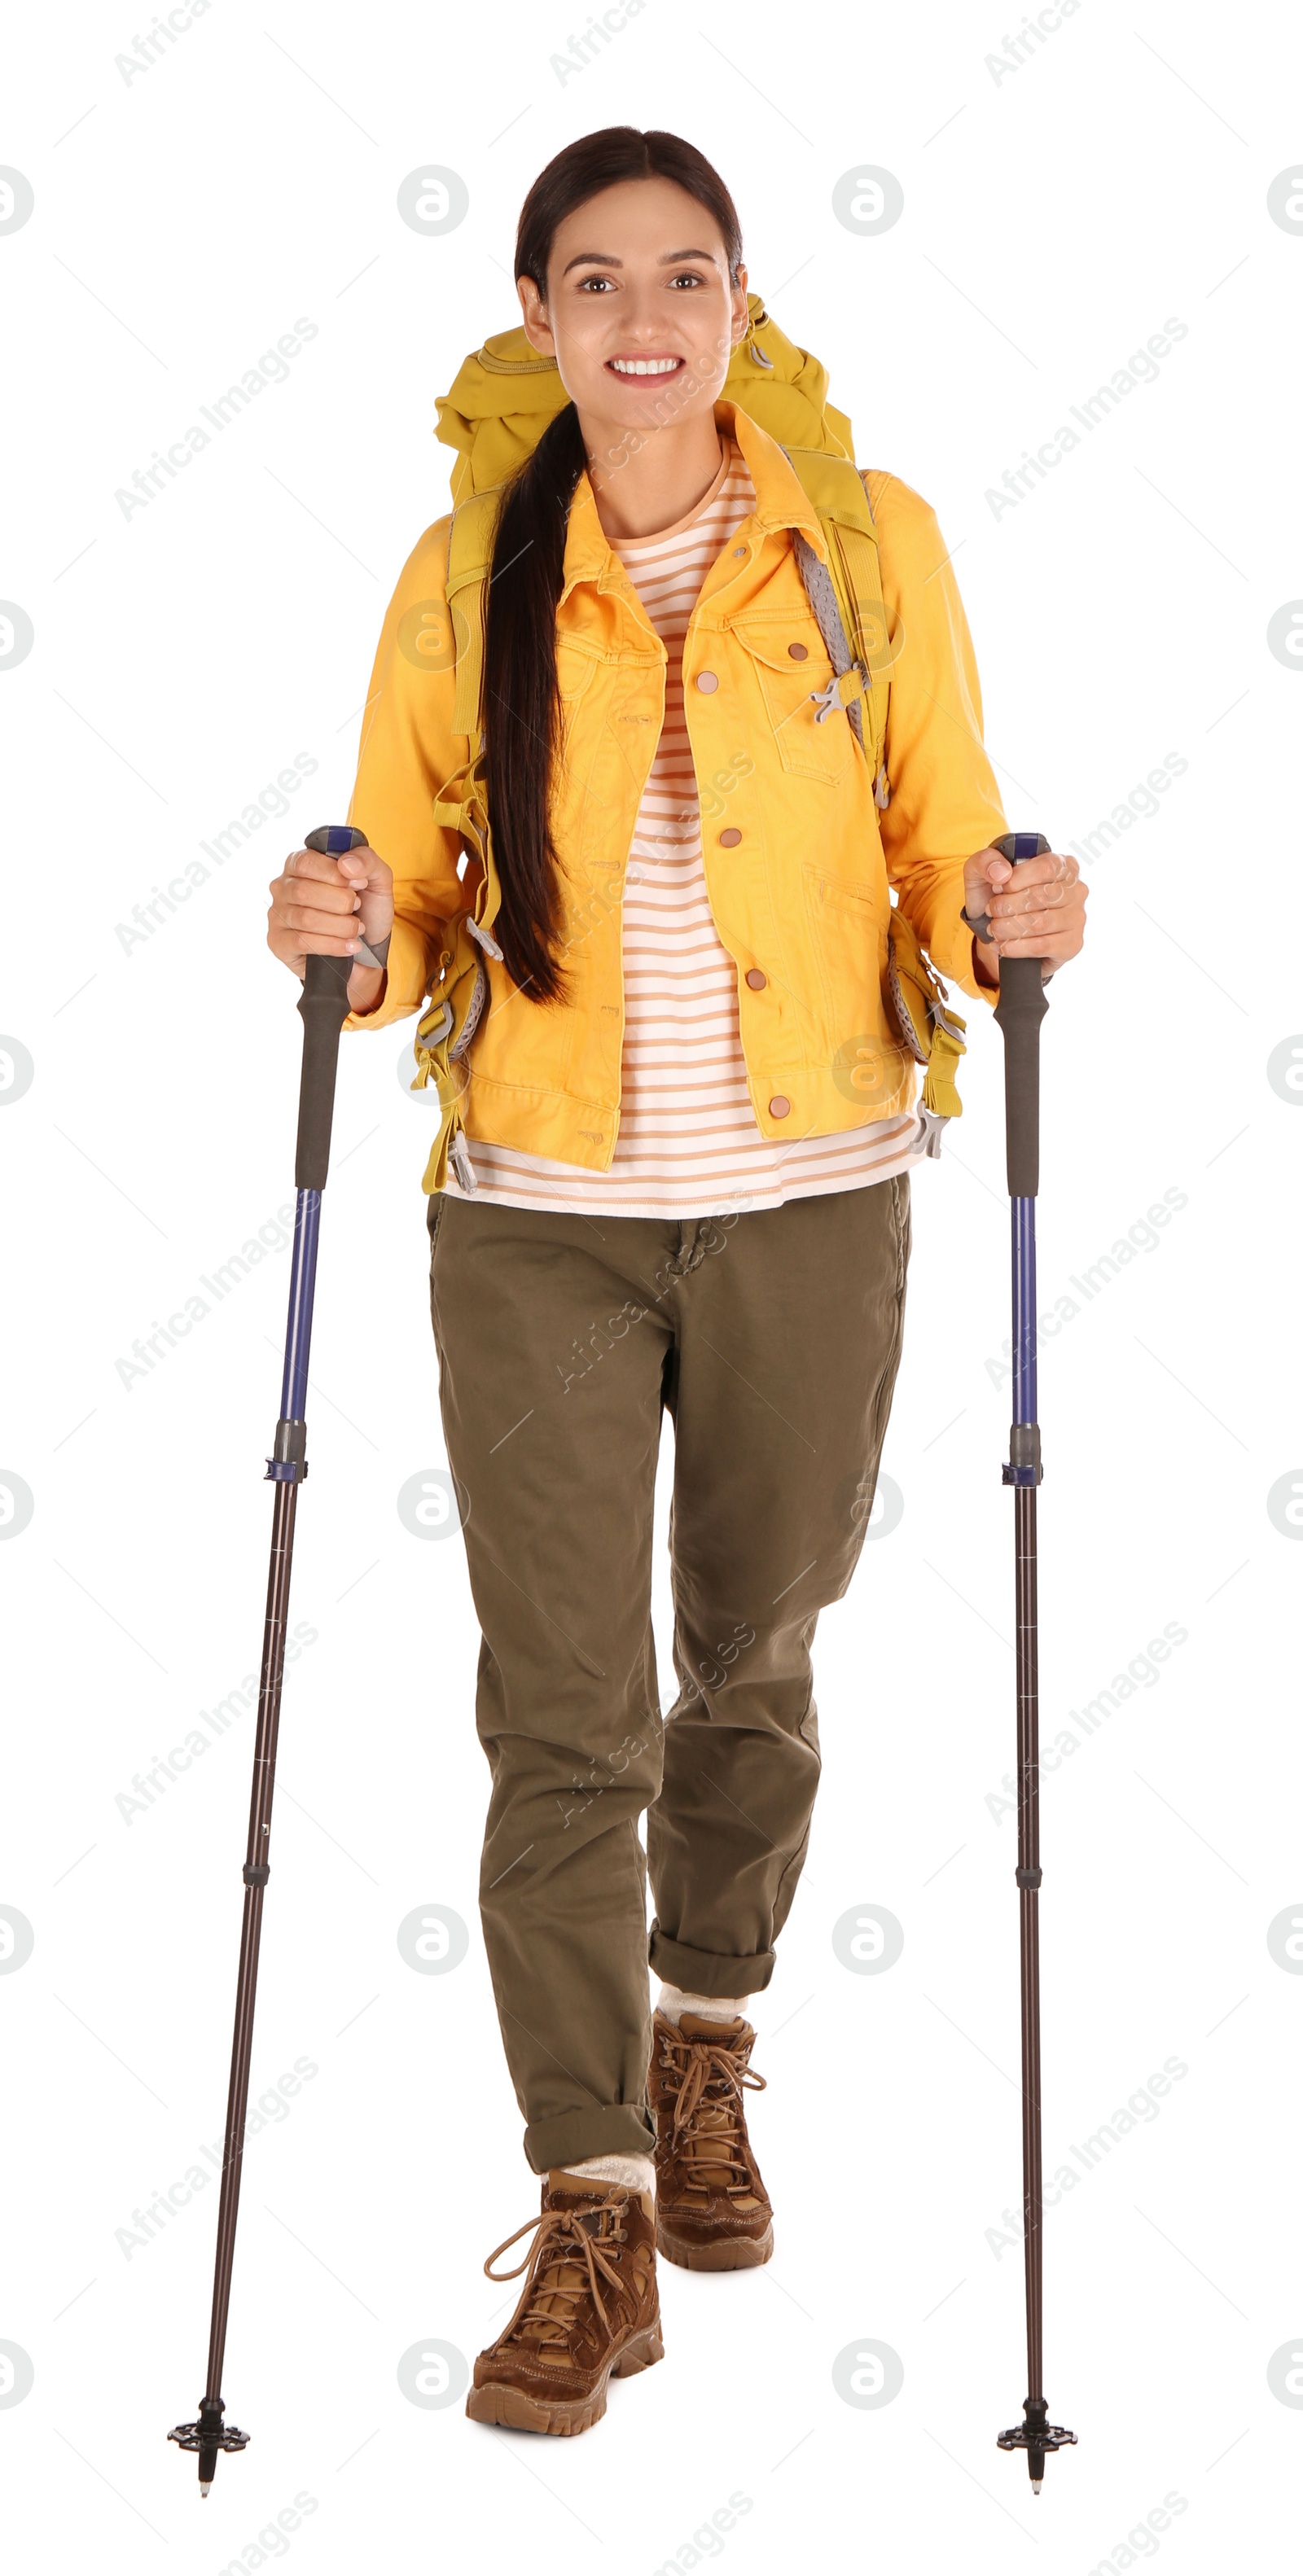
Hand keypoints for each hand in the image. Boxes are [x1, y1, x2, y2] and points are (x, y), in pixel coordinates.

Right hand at [268, 840, 393, 1012]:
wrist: (369, 947)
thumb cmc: (366, 908)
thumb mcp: (376, 878)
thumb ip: (366, 860)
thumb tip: (346, 864)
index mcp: (299, 864)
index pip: (306, 862)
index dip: (335, 874)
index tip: (359, 883)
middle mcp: (283, 887)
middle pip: (303, 891)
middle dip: (340, 902)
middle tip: (357, 908)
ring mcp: (278, 916)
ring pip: (305, 919)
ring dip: (341, 926)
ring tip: (357, 928)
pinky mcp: (280, 943)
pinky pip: (302, 942)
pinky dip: (334, 945)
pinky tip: (349, 945)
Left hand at [963, 845, 1086, 984]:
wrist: (998, 930)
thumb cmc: (997, 896)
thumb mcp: (984, 872)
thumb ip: (986, 861)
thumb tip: (1001, 873)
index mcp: (1062, 865)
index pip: (1046, 868)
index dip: (1017, 880)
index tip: (997, 888)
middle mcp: (1076, 889)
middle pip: (1041, 897)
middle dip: (1007, 906)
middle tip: (991, 910)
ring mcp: (1077, 917)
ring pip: (1040, 924)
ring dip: (1008, 928)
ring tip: (993, 928)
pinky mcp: (1071, 943)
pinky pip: (1041, 946)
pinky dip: (1015, 947)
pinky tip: (1002, 945)